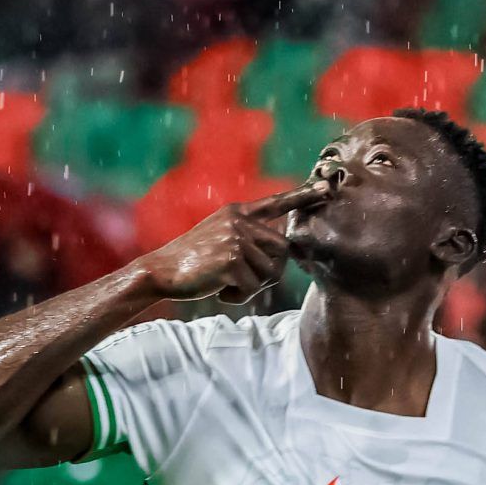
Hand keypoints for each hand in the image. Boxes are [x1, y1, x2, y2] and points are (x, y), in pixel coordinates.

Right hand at [138, 183, 326, 304]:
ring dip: (253, 287)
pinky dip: (239, 297)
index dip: (301, 197)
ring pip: (271, 272)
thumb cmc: (191, 262)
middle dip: (270, 273)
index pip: (275, 203)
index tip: (325, 187)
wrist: (160, 271)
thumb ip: (247, 238)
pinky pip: (253, 287)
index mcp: (236, 213)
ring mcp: (235, 238)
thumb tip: (281, 251)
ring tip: (227, 285)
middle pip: (282, 250)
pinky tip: (219, 291)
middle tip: (246, 282)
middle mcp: (238, 221)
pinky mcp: (231, 260)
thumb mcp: (219, 239)